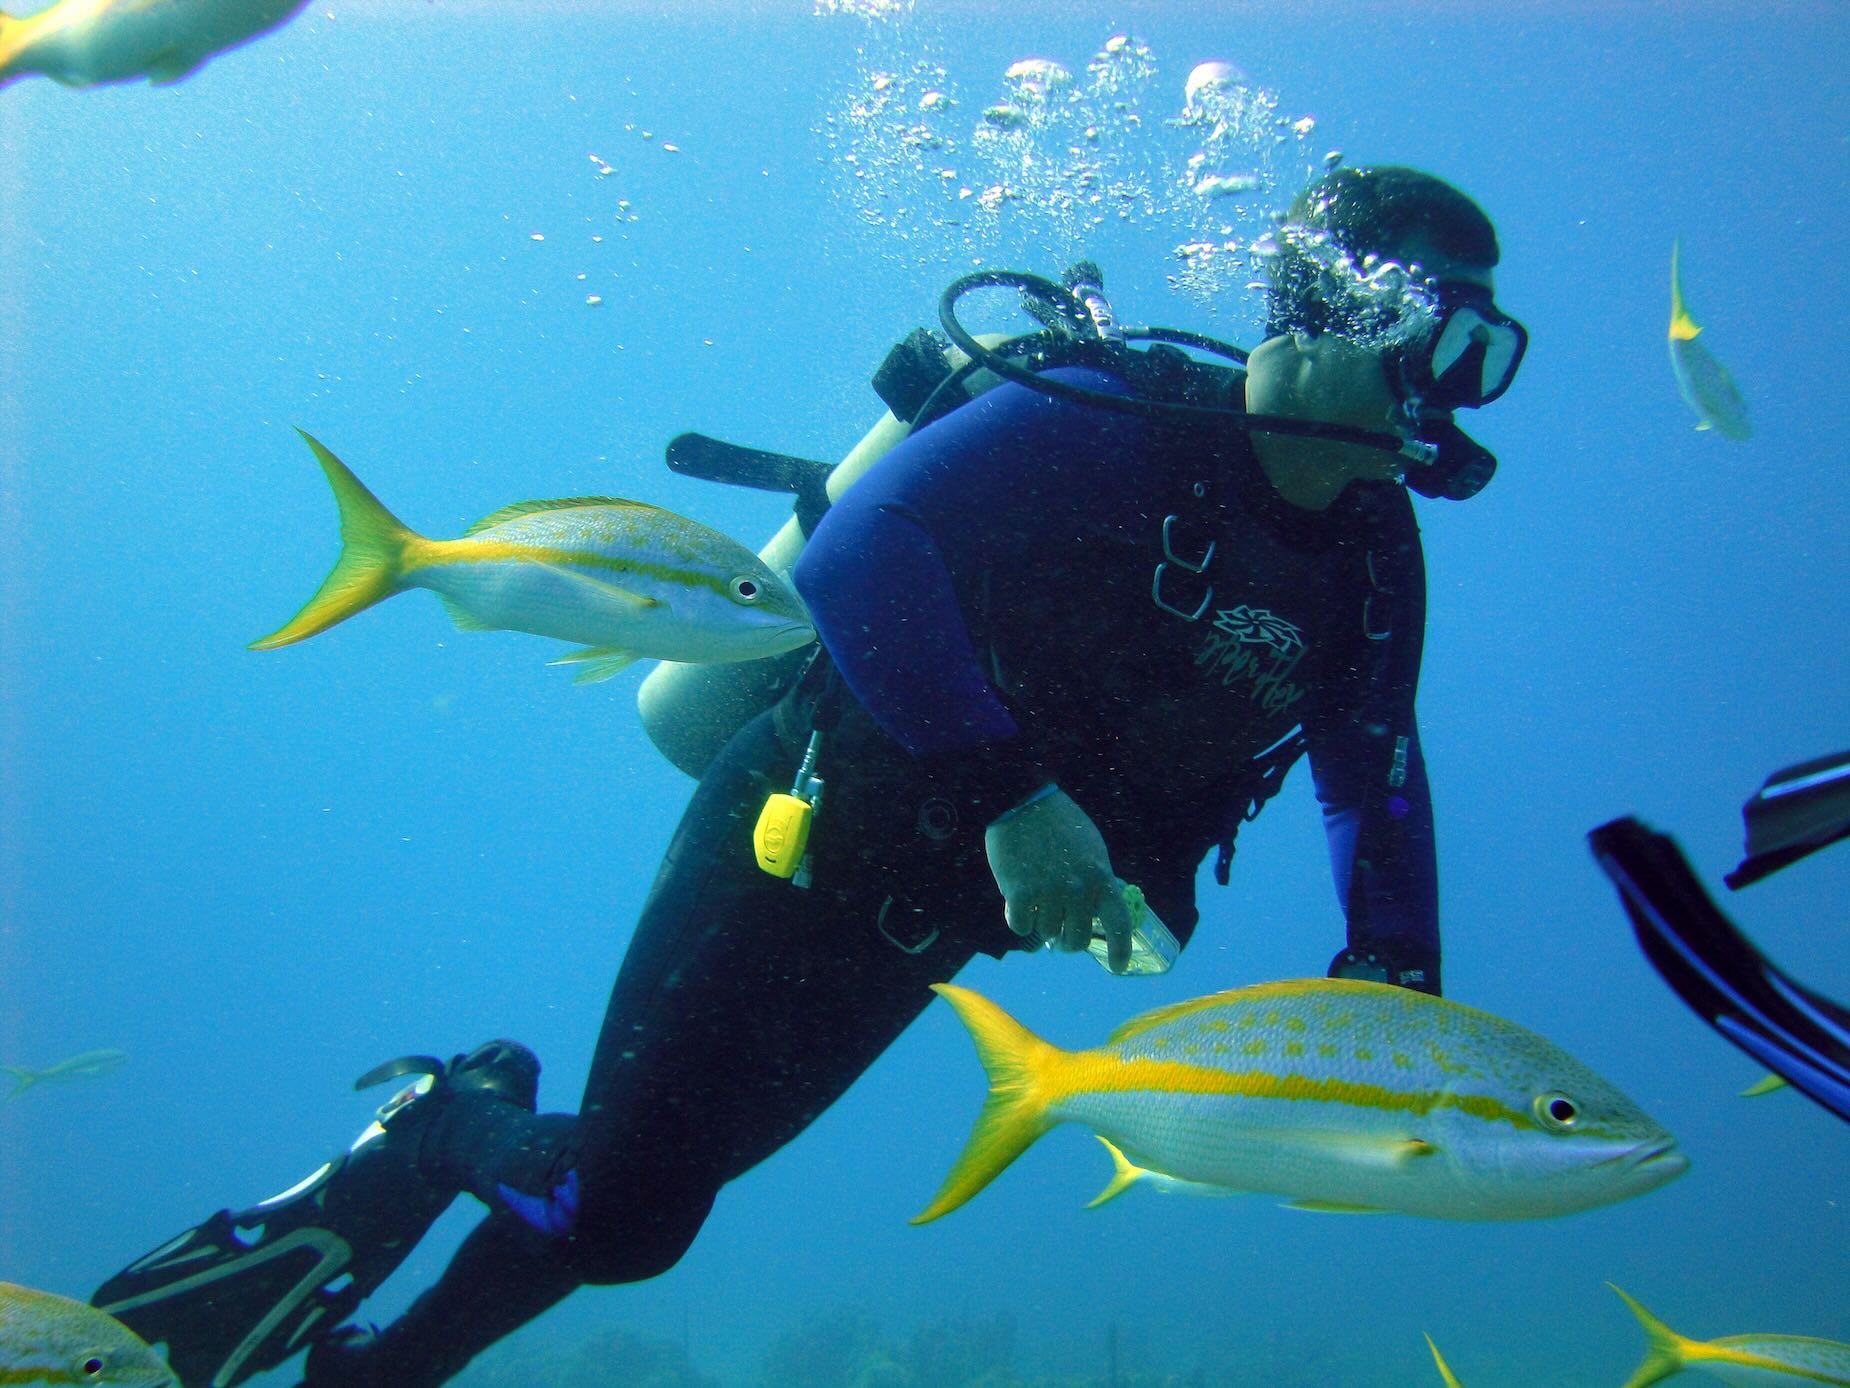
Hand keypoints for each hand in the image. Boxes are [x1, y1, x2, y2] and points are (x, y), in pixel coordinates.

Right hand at [984, 788, 1135, 972]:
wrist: (1022, 802)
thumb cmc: (1060, 824)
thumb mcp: (1092, 850)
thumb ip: (1096, 881)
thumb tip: (1093, 912)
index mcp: (1101, 878)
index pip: (1118, 924)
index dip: (1120, 951)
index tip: (1118, 967)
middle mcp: (1078, 891)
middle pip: (1076, 940)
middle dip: (1068, 942)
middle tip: (1061, 938)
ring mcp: (1049, 893)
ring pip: (1046, 933)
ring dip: (1041, 924)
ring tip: (1037, 904)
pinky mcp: (1020, 893)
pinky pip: (1021, 927)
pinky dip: (1019, 920)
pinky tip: (1017, 902)